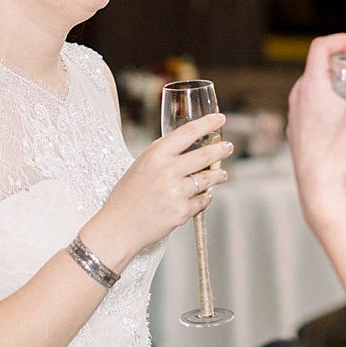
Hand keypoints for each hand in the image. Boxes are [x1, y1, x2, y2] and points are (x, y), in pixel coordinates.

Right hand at [81, 112, 232, 271]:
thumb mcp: (140, 166)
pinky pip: (202, 200)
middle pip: (205, 155)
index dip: (207, 124)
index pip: (188, 132)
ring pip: (207, 179)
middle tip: (227, 147)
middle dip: (220, 150)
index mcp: (156, 155)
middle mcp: (168, 170)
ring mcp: (177, 192)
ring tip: (221, 174)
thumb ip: (162, 155)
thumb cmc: (126, 197)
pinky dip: (204, 198)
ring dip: (217, 176)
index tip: (220, 119)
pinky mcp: (183, 211)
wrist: (118, 227)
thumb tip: (187, 148)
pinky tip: (203, 196)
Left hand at [287, 34, 345, 224]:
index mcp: (310, 87)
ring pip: (315, 85)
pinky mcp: (297, 129)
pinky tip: (344, 118)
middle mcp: (298, 96)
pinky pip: (310, 104)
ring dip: (337, 83)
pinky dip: (328, 100)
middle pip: (319, 66)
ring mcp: (295, 113)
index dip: (343, 40)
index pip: (321, 46)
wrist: (317, 188)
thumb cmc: (336, 155)